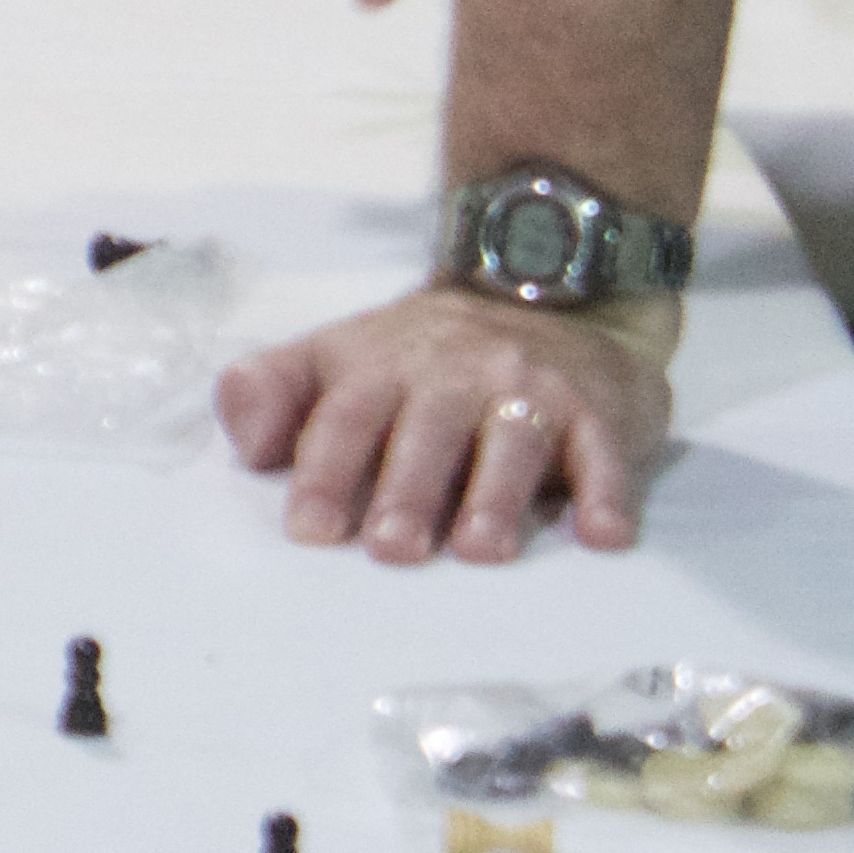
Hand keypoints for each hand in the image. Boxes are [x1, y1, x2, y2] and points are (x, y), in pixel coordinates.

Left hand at [216, 284, 675, 561]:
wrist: (549, 301)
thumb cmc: (422, 362)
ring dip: (496, 495)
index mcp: (378, 363)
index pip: (344, 414)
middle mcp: (453, 371)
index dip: (325, 469)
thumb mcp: (336, 358)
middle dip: (407, 489)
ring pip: (511, 439)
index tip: (311, 529)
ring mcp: (527, 387)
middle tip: (392, 549)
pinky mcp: (595, 409)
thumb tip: (248, 445)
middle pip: (426, 429)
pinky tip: (602, 536)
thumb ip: (270, 391)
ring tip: (480, 550)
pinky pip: (603, 450)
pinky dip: (605, 492)